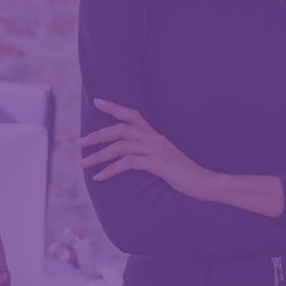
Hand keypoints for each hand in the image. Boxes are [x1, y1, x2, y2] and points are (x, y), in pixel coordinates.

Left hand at [79, 98, 220, 198]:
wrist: (205, 183)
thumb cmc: (185, 175)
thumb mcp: (165, 160)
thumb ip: (150, 155)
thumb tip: (132, 158)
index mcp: (156, 136)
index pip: (133, 115)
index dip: (114, 107)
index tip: (97, 101)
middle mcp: (155, 139)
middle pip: (120, 129)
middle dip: (97, 135)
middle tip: (80, 142)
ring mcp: (156, 150)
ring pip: (120, 146)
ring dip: (98, 155)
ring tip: (83, 164)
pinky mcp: (157, 164)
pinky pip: (127, 163)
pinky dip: (110, 170)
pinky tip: (100, 177)